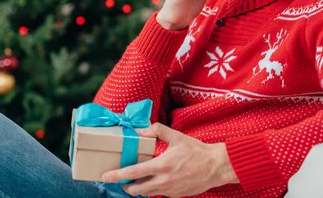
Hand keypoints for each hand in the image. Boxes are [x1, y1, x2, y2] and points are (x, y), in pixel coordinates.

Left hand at [102, 123, 238, 196]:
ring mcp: (169, 191)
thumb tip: (141, 131)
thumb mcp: (177, 136)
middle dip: (126, 186)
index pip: (134, 173)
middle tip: (122, 180)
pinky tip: (155, 181)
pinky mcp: (175, 196)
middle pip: (136, 189)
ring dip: (139, 189)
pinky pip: (159, 194)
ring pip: (147, 193)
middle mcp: (163, 181)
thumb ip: (158, 131)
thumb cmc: (196, 151)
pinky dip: (153, 189)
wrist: (215, 166)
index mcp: (161, 165)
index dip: (118, 175)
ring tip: (136, 182)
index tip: (106, 176)